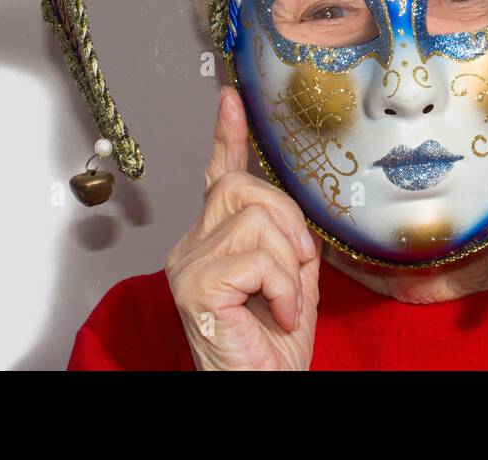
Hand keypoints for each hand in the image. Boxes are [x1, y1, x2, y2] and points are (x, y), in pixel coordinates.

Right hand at [165, 85, 321, 369]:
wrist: (266, 388)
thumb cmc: (275, 346)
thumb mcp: (292, 278)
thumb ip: (287, 238)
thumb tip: (293, 208)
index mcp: (214, 241)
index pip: (218, 177)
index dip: (226, 136)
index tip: (230, 100)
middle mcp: (192, 247)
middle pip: (243, 186)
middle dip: (288, 219)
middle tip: (299, 267)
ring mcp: (188, 265)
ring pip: (256, 218)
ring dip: (289, 262)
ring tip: (285, 301)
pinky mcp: (195, 286)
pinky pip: (258, 257)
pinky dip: (284, 287)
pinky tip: (278, 315)